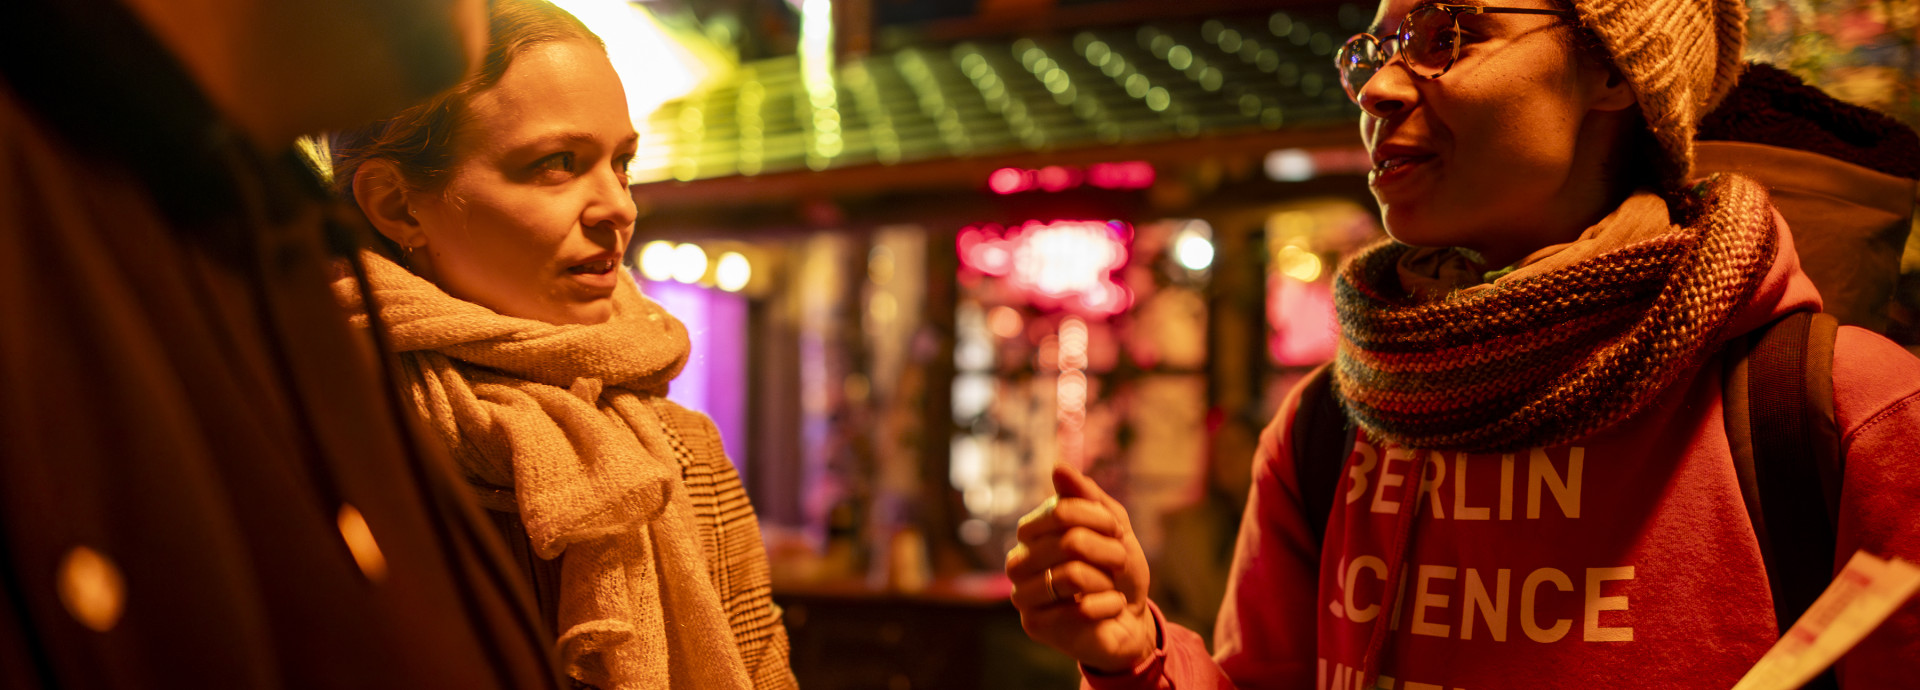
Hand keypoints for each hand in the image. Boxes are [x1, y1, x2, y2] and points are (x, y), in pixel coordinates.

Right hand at [1005, 463, 1156, 672]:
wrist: (1131, 618)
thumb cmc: (1117, 571)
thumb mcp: (1112, 526)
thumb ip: (1086, 497)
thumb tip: (1057, 467)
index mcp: (1032, 533)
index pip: (1061, 511)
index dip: (1098, 518)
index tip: (1116, 530)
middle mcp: (1018, 561)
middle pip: (1069, 542)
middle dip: (1108, 552)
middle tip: (1118, 563)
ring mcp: (1022, 595)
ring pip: (1072, 575)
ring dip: (1107, 580)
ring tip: (1110, 587)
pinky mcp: (1035, 626)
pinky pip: (1082, 609)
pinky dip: (1109, 606)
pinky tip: (1108, 610)